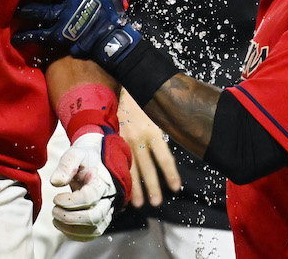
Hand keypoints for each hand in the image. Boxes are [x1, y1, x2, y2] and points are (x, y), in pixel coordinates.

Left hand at [13, 0, 140, 70]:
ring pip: (39, 11)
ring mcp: (61, 18)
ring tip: (15, 8)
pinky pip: (39, 35)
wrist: (112, 40)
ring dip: (26, 9)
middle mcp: (68, 1)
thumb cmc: (113, 15)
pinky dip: (27, 36)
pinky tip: (15, 37)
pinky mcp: (58, 35)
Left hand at [49, 131, 130, 240]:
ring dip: (71, 228)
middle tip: (54, 210)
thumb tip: (55, 182)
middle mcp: (107, 200)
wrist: (97, 162)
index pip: (89, 198)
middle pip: (93, 217)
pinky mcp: (100, 220)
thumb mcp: (75, 153)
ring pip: (93, 229)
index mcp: (102, 183)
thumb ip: (66, 165)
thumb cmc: (86, 158)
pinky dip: (75, 235)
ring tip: (55, 217)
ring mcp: (106, 211)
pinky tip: (61, 225)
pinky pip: (91, 234)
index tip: (55, 198)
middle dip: (70, 218)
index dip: (70, 202)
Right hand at [119, 91, 180, 207]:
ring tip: (138, 203)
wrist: (121, 84)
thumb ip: (159, 134)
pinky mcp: (111, 139)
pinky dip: (119, 175)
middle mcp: (138, 138)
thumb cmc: (143, 100)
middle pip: (148, 169)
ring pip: (130, 169)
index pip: (164, 158)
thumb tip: (167, 156)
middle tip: (156, 203)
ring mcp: (122, 140)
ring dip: (134, 188)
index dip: (171, 175)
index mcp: (153, 131)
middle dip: (152, 188)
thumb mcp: (156, 115)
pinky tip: (120, 186)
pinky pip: (116, 161)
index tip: (176, 188)